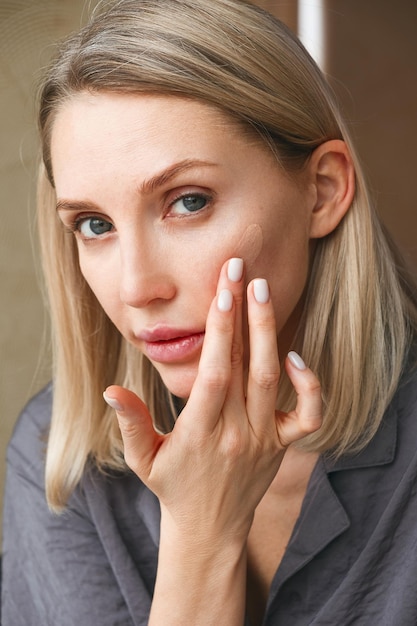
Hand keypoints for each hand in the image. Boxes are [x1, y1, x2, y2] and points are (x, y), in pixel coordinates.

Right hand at [104, 258, 321, 545]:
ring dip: (269, 333)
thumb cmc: (172, 487)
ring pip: (274, 380)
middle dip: (245, 314)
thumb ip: (130, 423)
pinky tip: (294, 356)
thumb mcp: (143, 459)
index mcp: (199, 432)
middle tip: (243, 271)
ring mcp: (264, 439)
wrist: (210, 528)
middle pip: (247, 367)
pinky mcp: (282, 445)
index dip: (219, 332)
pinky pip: (308, 415)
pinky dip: (309, 385)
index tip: (222, 292)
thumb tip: (110, 389)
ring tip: (262, 290)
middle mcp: (236, 432)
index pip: (214, 374)